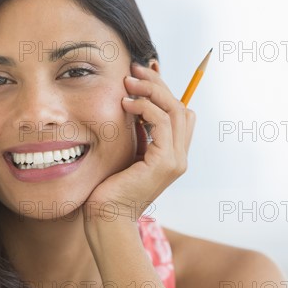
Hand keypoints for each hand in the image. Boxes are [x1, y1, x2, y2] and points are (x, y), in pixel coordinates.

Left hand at [83, 63, 195, 224]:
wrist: (107, 218)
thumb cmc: (108, 188)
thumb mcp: (125, 153)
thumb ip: (135, 133)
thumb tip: (130, 101)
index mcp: (172, 154)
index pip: (180, 112)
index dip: (163, 89)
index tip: (140, 75)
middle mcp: (179, 157)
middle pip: (181, 106)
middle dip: (158, 83)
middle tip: (134, 69)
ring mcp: (176, 161)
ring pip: (175, 110)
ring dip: (151, 90)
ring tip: (127, 81)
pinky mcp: (165, 163)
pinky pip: (162, 123)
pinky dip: (145, 108)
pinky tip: (125, 103)